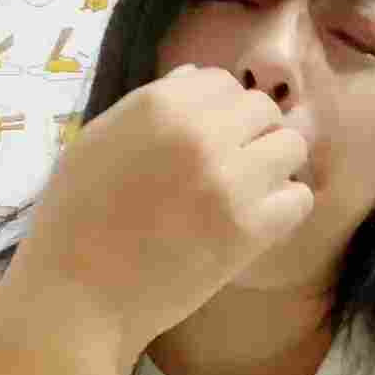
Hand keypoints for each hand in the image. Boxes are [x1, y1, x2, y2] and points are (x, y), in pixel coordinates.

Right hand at [9, 65, 314, 358]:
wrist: (77, 295)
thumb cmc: (75, 217)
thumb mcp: (99, 139)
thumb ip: (150, 104)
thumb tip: (198, 79)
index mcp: (161, 104)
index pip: (222, 82)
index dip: (219, 109)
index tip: (209, 137)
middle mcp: (202, 133)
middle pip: (264, 110)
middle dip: (251, 134)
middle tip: (230, 167)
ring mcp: (231, 180)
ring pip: (291, 146)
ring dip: (274, 166)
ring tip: (247, 192)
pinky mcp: (251, 229)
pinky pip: (299, 197)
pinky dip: (284, 208)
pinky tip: (256, 221)